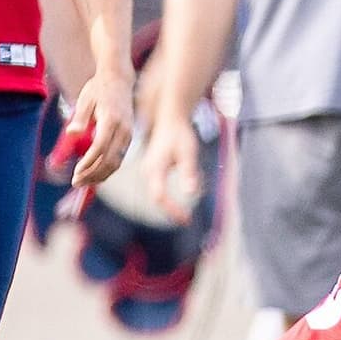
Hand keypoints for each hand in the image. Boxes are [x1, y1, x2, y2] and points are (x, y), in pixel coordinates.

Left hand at [61, 69, 135, 189]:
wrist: (119, 80)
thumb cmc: (98, 89)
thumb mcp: (85, 100)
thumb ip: (79, 118)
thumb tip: (72, 133)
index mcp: (111, 120)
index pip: (100, 147)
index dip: (88, 162)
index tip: (76, 172)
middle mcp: (123, 129)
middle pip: (110, 159)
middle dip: (93, 174)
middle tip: (76, 182)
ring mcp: (128, 134)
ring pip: (117, 162)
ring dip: (100, 175)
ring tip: (84, 181)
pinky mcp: (129, 136)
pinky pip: (120, 157)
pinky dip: (108, 168)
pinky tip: (95, 173)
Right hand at [140, 90, 202, 220]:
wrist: (171, 118)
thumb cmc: (180, 134)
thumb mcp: (188, 153)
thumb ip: (189, 173)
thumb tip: (191, 194)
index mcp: (154, 169)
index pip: (159, 197)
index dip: (171, 210)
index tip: (185, 219)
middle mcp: (148, 171)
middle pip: (157, 197)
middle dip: (171, 211)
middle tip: (186, 221)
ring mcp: (149, 170)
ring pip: (157, 193)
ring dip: (169, 205)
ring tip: (183, 216)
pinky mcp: (154, 169)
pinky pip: (159, 187)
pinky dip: (168, 197)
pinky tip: (180, 201)